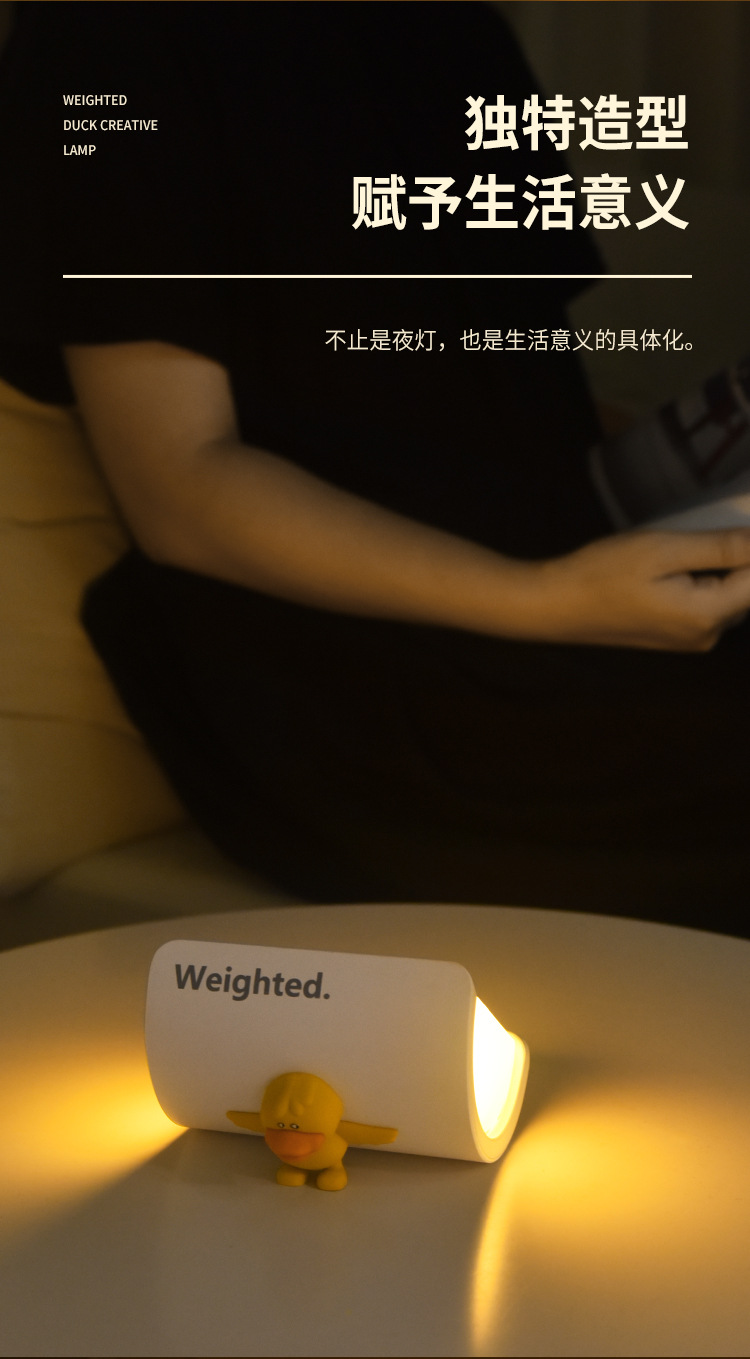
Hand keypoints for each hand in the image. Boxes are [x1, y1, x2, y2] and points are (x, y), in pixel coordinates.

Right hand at [532, 528, 749, 650]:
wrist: (555, 606)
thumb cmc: (602, 572)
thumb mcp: (662, 550)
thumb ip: (721, 548)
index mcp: (708, 616)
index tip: (725, 530)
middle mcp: (707, 635)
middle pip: (747, 589)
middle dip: (740, 556)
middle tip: (703, 529)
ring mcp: (691, 639)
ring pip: (729, 595)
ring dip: (723, 567)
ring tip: (689, 541)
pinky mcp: (675, 636)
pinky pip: (708, 603)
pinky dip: (706, 578)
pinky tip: (681, 560)